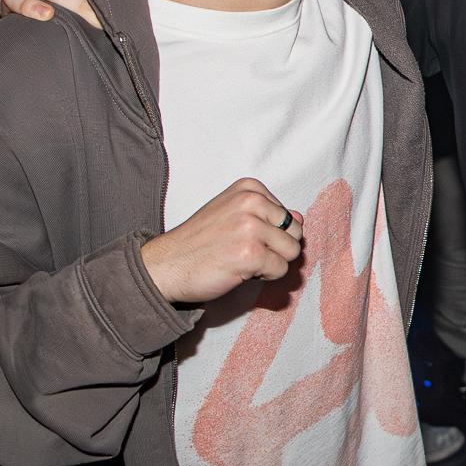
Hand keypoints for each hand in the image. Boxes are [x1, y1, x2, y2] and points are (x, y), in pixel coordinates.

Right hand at [140, 177, 302, 303]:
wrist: (166, 265)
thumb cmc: (199, 242)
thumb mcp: (233, 215)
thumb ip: (268, 215)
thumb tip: (300, 219)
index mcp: (249, 189)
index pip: (288, 216)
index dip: (270, 234)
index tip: (241, 236)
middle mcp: (251, 202)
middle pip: (295, 233)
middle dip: (275, 249)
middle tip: (243, 252)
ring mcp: (250, 227)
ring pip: (291, 252)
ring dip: (270, 264)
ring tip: (241, 260)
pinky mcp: (250, 254)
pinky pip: (280, 270)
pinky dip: (263, 277)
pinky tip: (238, 270)